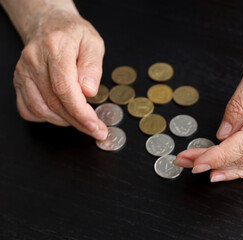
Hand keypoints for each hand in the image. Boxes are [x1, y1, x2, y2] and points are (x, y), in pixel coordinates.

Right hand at [13, 8, 106, 139]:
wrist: (49, 24)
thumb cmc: (73, 34)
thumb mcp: (93, 43)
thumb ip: (93, 67)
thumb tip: (89, 91)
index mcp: (55, 48)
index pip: (65, 88)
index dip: (80, 111)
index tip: (94, 124)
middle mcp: (35, 60)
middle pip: (54, 102)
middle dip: (78, 122)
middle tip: (96, 130)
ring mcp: (23, 72)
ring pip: (41, 109)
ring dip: (64, 121)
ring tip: (82, 121)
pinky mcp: (18, 81)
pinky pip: (28, 109)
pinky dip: (46, 118)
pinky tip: (62, 114)